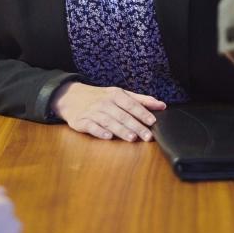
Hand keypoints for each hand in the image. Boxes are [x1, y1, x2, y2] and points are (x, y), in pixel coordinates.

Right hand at [51, 82, 165, 140]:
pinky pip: (92, 127)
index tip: (153, 122)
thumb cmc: (101, 97)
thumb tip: (162, 105)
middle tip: (147, 136)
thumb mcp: (120, 94)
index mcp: (116, 95)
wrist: (72, 97)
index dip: (142, 113)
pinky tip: (109, 137)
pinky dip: (100, 132)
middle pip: (122, 115)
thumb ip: (141, 100)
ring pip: (109, 122)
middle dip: (136, 126)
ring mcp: (93, 112)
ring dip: (121, 130)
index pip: (132, 104)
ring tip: (132, 138)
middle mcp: (105, 103)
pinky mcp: (81, 122)